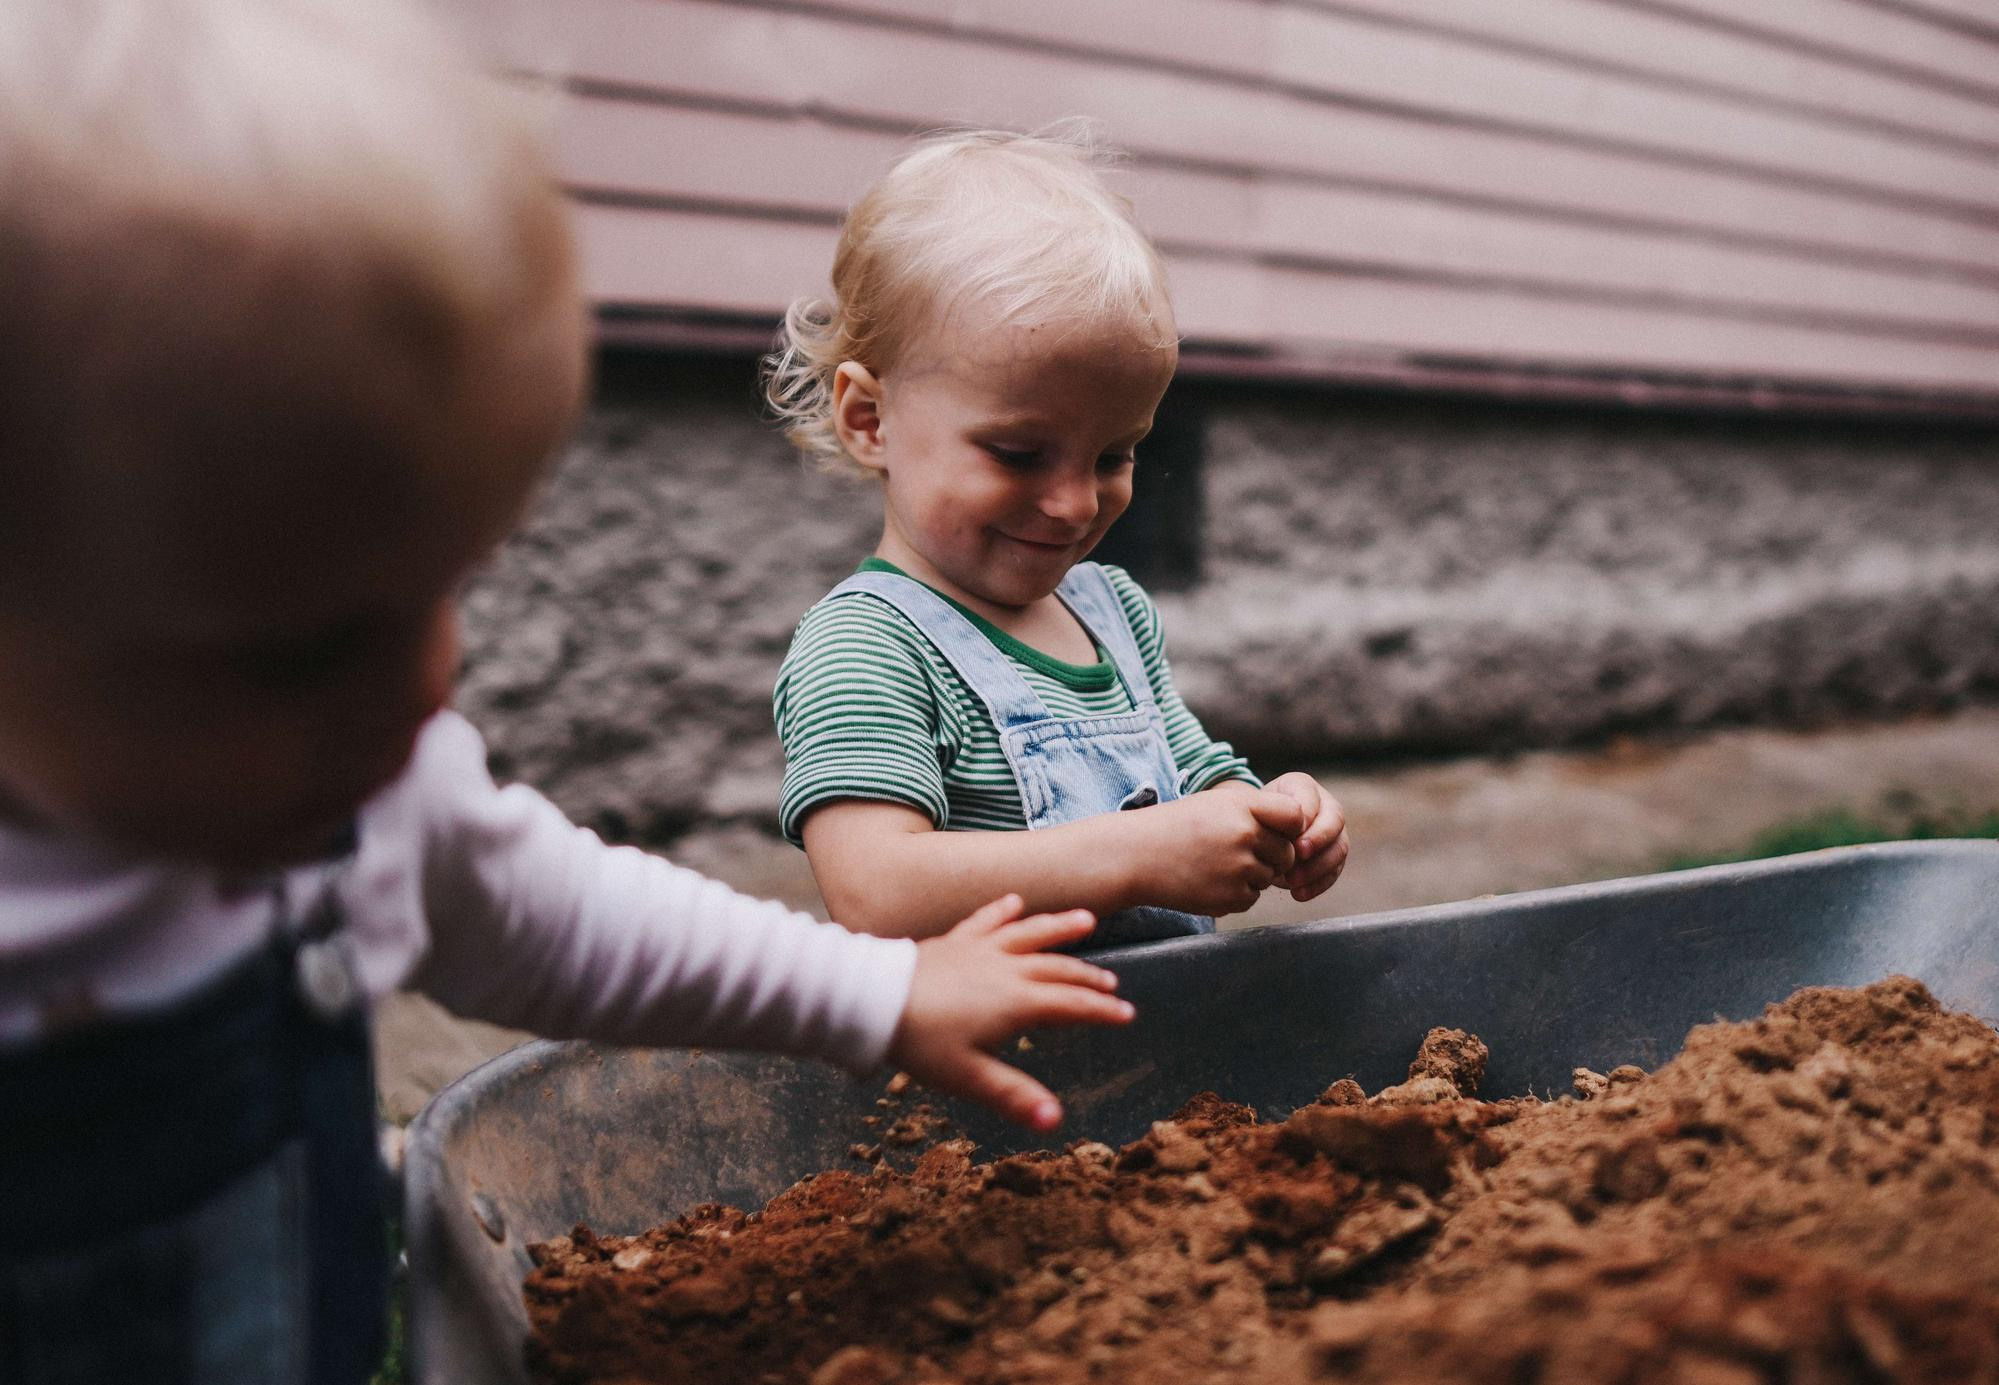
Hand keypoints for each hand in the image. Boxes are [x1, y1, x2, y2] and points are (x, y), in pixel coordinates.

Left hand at [887, 894, 1133, 1130]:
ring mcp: (980, 950)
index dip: (1100, 1010)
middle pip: (1057, 968)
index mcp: (1016, 1003)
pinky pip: (986, 921)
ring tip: (1086, 919)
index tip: (1126, 1014)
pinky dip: (1003, 911)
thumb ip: (1014, 1096)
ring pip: (1029, 934)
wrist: (874, 999)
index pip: (1070, 1004)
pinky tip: (1015, 902)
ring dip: (1058, 928)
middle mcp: (1005, 969)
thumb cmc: (921, 1042)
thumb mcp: (968, 1077)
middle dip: (1088, 976)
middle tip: (1112, 982)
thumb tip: (1055, 1121)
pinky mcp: (955, 941)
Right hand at [1120, 784, 1305, 915]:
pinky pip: (1251, 897)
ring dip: (1250, 875)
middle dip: (1270, 855)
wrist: (1136, 856)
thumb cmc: (1178, 826)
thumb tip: (1300, 830)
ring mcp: (1239, 869)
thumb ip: (1257, 811)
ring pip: (1268, 877)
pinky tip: (1208, 880)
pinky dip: (1235, 892)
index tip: (1274, 831)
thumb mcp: (1216, 803)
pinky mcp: (1231, 898)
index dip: (1289, 826)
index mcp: (1243, 806)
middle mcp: (1245, 836)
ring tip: (1214, 864)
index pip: (1295, 816)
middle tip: (1233, 851)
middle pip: (1286, 852)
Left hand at [1264, 771, 1349, 901]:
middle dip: (1318, 840)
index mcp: (1303, 786)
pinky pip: (1334, 871)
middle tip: (1298, 855)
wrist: (1256, 831)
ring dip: (1318, 867)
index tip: (1290, 834)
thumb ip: (1270, 818)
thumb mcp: (1255, 811)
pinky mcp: (1333, 856)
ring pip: (1339, 848)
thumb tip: (1287, 839)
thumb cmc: (1254, 818)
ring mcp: (1333, 832)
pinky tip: (1298, 894)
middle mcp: (1325, 806)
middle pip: (1335, 820)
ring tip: (1293, 881)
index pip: (1312, 798)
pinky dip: (1318, 885)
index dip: (1305, 817)